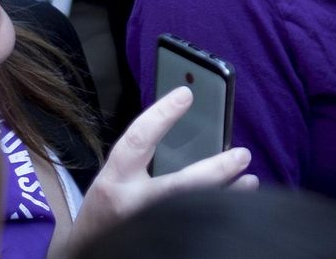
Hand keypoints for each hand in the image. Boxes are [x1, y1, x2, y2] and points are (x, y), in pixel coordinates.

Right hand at [53, 86, 256, 258]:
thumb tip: (194, 132)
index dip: (161, 115)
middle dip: (214, 171)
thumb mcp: (116, 180)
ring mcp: (146, 226)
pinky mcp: (159, 243)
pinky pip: (194, 228)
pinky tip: (236, 206)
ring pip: (192, 212)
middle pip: (177, 186)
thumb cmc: (107, 210)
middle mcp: (131, 204)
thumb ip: (142, 160)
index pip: (136, 141)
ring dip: (226, 196)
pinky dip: (216, 214)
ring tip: (249, 180)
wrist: (86, 253)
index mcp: (114, 181)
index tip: (186, 94)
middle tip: (242, 155)